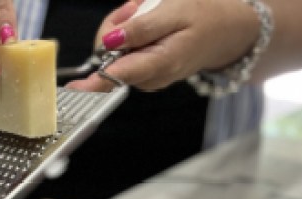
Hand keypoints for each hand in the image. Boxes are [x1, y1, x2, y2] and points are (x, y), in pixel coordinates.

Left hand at [67, 0, 259, 91]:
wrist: (228, 31)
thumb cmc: (206, 19)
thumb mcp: (175, 13)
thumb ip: (141, 28)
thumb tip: (109, 42)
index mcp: (158, 64)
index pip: (116, 76)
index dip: (91, 81)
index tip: (73, 88)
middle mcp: (148, 76)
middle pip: (109, 56)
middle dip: (116, 27)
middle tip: (137, 8)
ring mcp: (145, 75)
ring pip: (114, 51)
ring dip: (124, 26)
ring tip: (147, 11)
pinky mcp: (144, 68)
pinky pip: (125, 50)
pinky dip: (131, 32)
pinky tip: (148, 21)